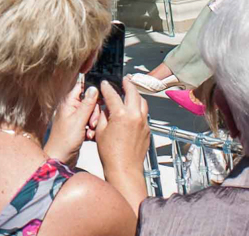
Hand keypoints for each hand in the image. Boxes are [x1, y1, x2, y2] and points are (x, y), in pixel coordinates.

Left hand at [45, 77, 97, 165]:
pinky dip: (91, 130)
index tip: (99, 99)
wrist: (60, 158)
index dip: (92, 92)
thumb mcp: (79, 120)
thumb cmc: (65, 140)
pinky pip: (89, 124)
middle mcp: (71, 108)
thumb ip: (87, 104)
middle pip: (89, 102)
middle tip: (92, 123)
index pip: (81, 87)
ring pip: (91, 114)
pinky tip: (89, 137)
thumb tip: (94, 87)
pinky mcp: (78, 128)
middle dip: (94, 112)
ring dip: (93, 122)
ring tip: (90, 131)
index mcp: (68, 102)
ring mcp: (74, 118)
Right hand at [93, 80, 152, 203]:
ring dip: (136, 94)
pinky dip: (139, 108)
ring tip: (131, 91)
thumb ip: (104, 115)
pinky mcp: (147, 130)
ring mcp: (143, 122)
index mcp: (121, 114)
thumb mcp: (100, 131)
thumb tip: (105, 106)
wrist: (125, 169)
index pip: (112, 94)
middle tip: (124, 79)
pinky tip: (133, 110)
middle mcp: (134, 116)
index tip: (105, 84)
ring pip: (142, 101)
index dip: (107, 87)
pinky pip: (144, 114)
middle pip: (133, 92)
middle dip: (127, 83)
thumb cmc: (111, 154)